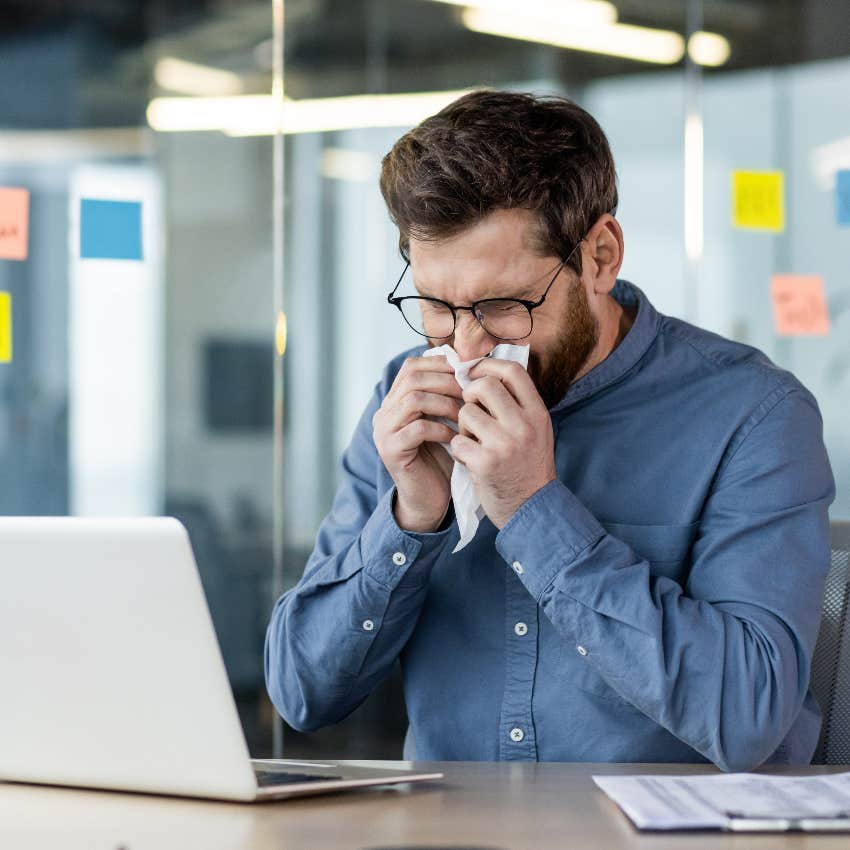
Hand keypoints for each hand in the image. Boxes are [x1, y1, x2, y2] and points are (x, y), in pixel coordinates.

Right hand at [373, 355, 461, 531]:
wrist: (429, 499)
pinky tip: (455, 437)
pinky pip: (417, 428)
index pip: (412, 366)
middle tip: (472, 393)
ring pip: (414, 400)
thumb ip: (446, 394)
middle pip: (413, 378)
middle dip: (447, 382)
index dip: (441, 365)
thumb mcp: (444, 419)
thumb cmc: (442, 457)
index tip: (468, 374)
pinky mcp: (391, 451)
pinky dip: (441, 429)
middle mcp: (384, 413)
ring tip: (465, 415)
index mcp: (394, 401)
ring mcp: (384, 431)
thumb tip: (470, 363)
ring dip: (445, 404)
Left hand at [450, 358, 555, 528]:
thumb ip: (517, 404)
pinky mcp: (485, 463)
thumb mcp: (535, 430)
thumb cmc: (528, 466)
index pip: (513, 371)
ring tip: (473, 440)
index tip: (474, 372)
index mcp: (537, 413)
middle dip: (470, 394)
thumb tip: (484, 372)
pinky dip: (459, 449)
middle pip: (485, 386)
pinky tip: (470, 459)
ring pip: (466, 412)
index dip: (489, 365)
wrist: (531, 508)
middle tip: (470, 408)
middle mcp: (524, 425)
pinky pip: (458, 441)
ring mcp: (505, 444)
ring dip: (463, 425)